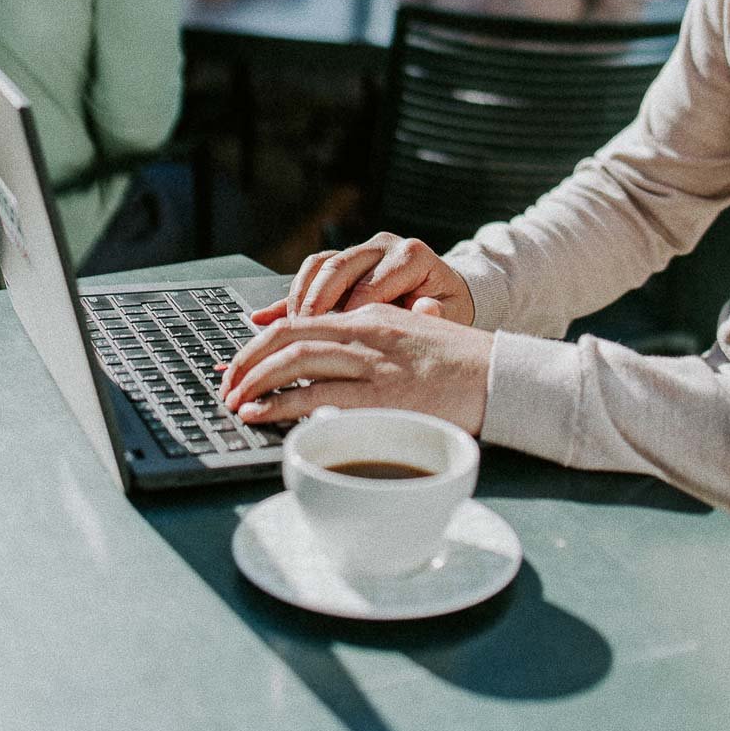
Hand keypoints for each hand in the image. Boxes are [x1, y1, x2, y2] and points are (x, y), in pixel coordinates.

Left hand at [218, 303, 492, 433]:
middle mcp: (367, 331)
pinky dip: (281, 404)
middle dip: (249, 361)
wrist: (503, 378)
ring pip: (296, 360)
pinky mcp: (381, 395)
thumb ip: (375, 339)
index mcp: (372, 317)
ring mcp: (373, 362)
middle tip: (226, 384)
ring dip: (255, 381)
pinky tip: (260, 413)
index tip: (240, 363)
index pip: (302, 319)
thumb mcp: (413, 335)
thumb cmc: (461, 366)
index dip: (263, 341)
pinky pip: (317, 395)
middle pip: (290, 336)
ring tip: (233, 400)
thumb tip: (337, 359)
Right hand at [248, 233, 474, 327]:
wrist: (443, 293)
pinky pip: (308, 274)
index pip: (371, 284)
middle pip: (338, 268)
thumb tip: (424, 309)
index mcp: (409, 255)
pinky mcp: (341, 263)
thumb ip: (435, 313)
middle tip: (302, 335)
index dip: (351, 314)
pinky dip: (287, 298)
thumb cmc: (445, 307)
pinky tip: (265, 317)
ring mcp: (358, 252)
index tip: (338, 341)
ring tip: (289, 330)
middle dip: (316, 303)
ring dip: (299, 297)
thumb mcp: (450, 313)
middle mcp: (381, 246)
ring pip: (318, 265)